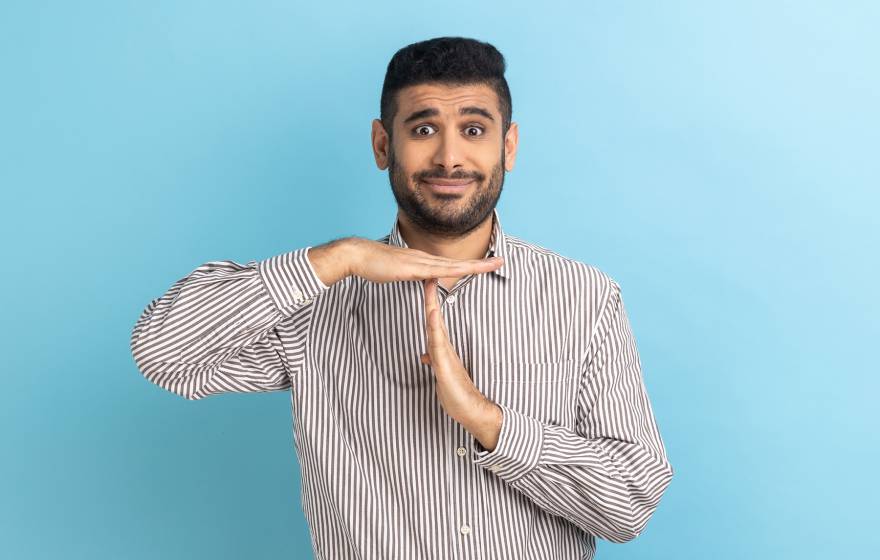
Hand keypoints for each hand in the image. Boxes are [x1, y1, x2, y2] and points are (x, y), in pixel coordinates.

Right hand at [309, 237, 503, 285]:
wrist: (358, 255)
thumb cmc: (374, 265)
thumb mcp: (398, 272)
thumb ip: (412, 274)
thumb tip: (422, 278)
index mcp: (423, 261)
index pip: (452, 264)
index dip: (471, 264)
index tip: (488, 263)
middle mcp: (425, 259)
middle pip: (459, 263)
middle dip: (482, 263)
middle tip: (503, 261)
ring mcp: (420, 262)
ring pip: (453, 266)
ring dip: (475, 266)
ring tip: (493, 264)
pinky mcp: (412, 268)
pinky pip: (437, 271)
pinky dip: (453, 271)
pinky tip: (465, 271)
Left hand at [420, 277, 502, 450]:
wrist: (473, 410)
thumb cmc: (456, 394)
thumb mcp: (440, 375)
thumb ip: (434, 362)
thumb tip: (425, 355)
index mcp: (441, 349)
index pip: (433, 321)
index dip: (429, 302)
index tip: (427, 284)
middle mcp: (444, 348)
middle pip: (434, 317)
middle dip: (431, 296)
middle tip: (429, 273)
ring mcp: (446, 355)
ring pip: (436, 326)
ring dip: (432, 305)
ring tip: (429, 285)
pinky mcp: (446, 366)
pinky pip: (438, 344)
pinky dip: (434, 328)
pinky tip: (432, 315)